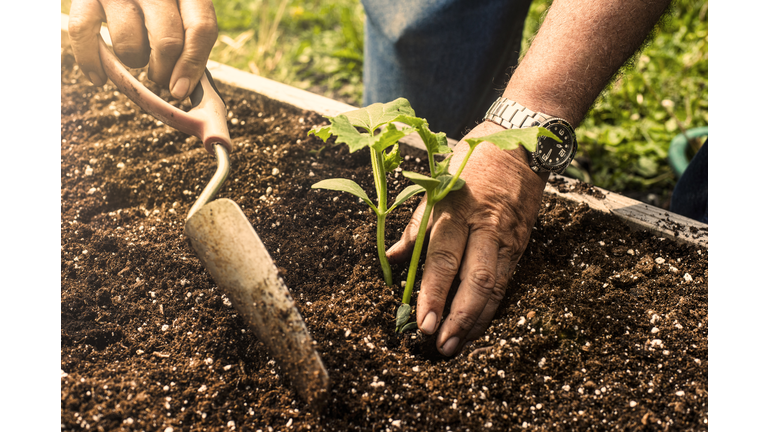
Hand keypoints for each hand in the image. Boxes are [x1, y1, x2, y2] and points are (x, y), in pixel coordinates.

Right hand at [68, 0, 217, 98]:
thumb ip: (191, 40)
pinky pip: (83, 33)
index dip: (192, 65)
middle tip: (160, 77)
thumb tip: (184, 88)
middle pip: (167, 42)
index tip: (180, 90)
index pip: (200, 29)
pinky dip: (91, 62)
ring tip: (137, 53)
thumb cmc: (161, 3)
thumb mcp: (183, 10)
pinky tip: (99, 77)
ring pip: (129, 44)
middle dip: (164, 72)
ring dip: (134, 61)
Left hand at [387, 121, 547, 355]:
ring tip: (458, 344)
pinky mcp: (522, 243)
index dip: (432, 294)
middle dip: (458, 317)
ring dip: (476, 320)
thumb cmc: (471, 161)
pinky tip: (478, 324)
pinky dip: (492, 306)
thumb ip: (416, 226)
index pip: (443, 259)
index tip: (422, 322)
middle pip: (474, 280)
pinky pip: (507, 281)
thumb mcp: (437, 184)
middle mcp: (484, 226)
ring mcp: (507, 236)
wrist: (524, 143)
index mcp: (456, 208)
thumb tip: (391, 259)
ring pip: (495, 287)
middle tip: (441, 345)